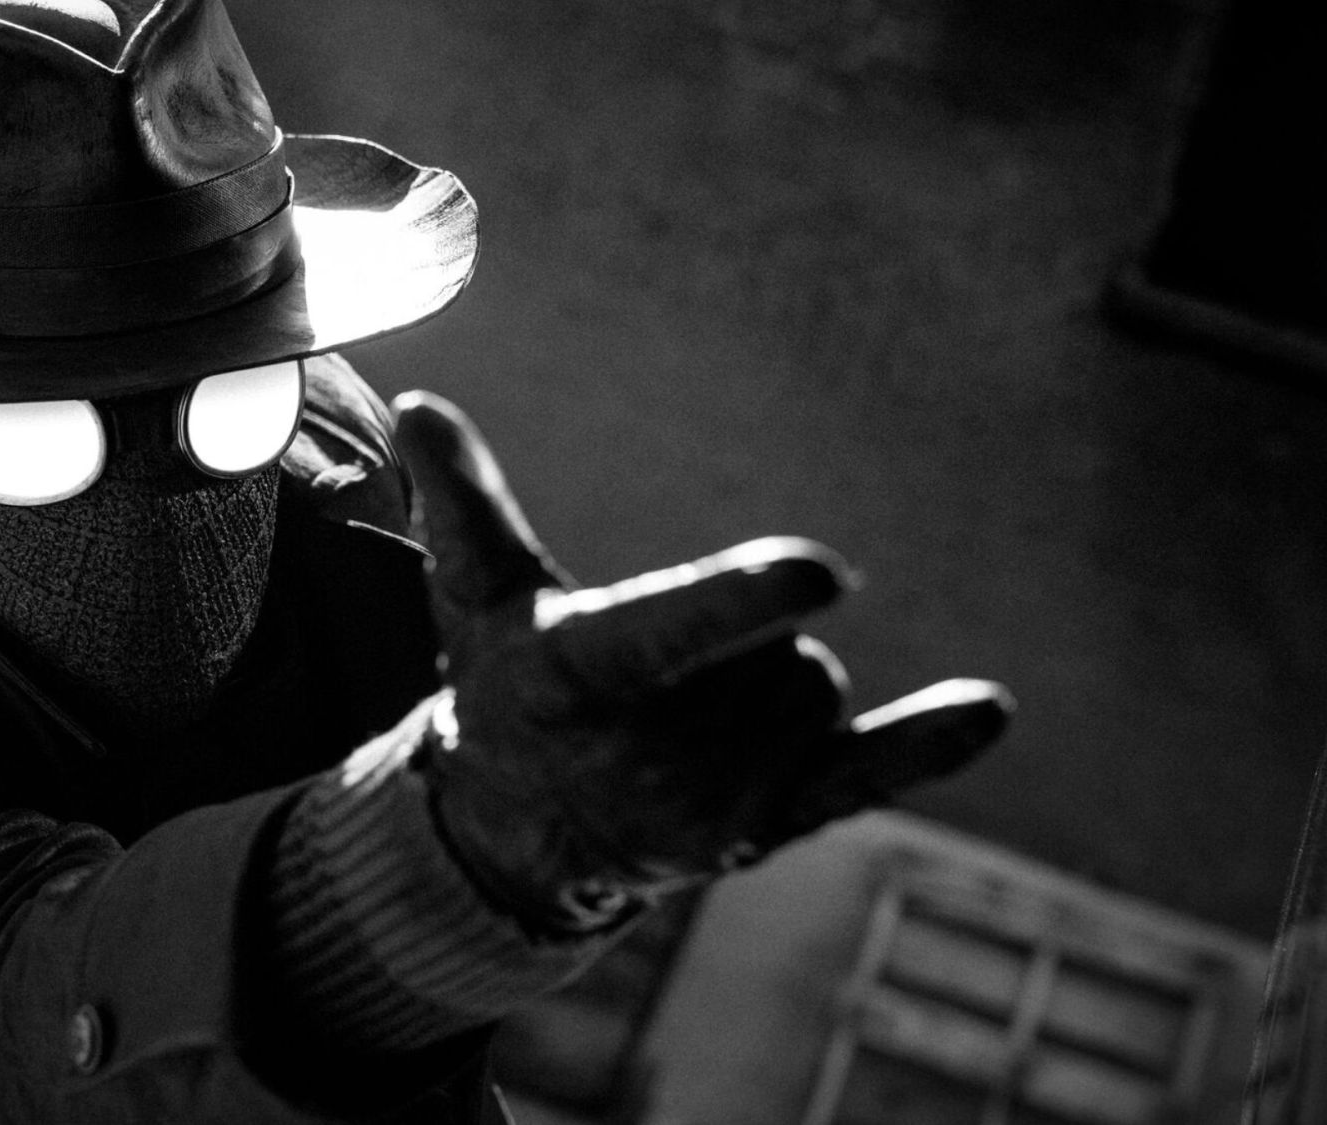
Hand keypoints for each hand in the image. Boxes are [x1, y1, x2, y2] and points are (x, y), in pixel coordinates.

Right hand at [391, 391, 1013, 933]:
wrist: (526, 829)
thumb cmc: (507, 686)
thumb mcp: (474, 597)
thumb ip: (463, 500)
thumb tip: (419, 402)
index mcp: (580, 676)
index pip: (668, 632)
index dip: (741, 599)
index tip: (822, 570)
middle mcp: (652, 754)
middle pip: (773, 651)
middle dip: (740, 644)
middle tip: (657, 680)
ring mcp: (717, 802)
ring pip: (813, 690)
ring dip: (772, 685)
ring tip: (687, 718)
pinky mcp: (767, 828)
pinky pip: (865, 776)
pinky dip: (925, 744)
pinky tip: (988, 709)